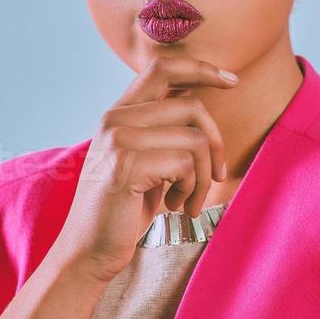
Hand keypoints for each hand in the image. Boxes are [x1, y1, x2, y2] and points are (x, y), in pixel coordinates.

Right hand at [49, 56, 235, 284]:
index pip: (163, 68)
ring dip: (202, 177)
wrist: (88, 251)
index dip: (201, 69)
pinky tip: (174, 207)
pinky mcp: (126, 165)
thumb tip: (197, 98)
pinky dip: (191, 190)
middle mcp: (116, 118)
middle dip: (216, 143)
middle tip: (217, 175)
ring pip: (194, 139)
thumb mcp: (144, 160)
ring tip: (187, 200)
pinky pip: (185, 165)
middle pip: (191, 106)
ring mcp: (119, 139)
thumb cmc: (124, 209)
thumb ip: (162, 128)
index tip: (232, 81)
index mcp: (120, 113)